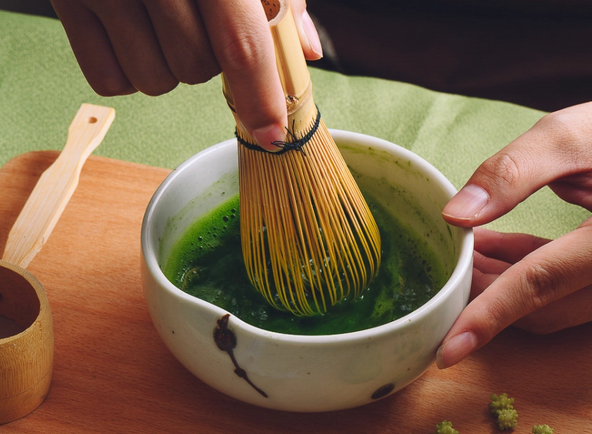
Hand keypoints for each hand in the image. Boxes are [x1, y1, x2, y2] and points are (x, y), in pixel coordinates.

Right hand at [50, 0, 322, 149]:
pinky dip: (129, 70)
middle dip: (208, 60)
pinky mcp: (67, 1)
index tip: (272, 135)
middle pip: (196, 70)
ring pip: (155, 82)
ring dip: (169, 67)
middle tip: (200, 21)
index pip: (241, 47)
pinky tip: (134, 33)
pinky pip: (110, 79)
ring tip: (165, 22)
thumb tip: (307, 52)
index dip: (260, 98)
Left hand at [436, 100, 591, 368]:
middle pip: (540, 305)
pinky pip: (562, 288)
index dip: (489, 316)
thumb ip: (513, 173)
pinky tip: (491, 245)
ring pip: (549, 302)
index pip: (539, 284)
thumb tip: (455, 216)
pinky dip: (522, 272)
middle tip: (441, 265)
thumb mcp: (570, 139)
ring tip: (461, 250)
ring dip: (498, 283)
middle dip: (482, 293)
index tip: (449, 349)